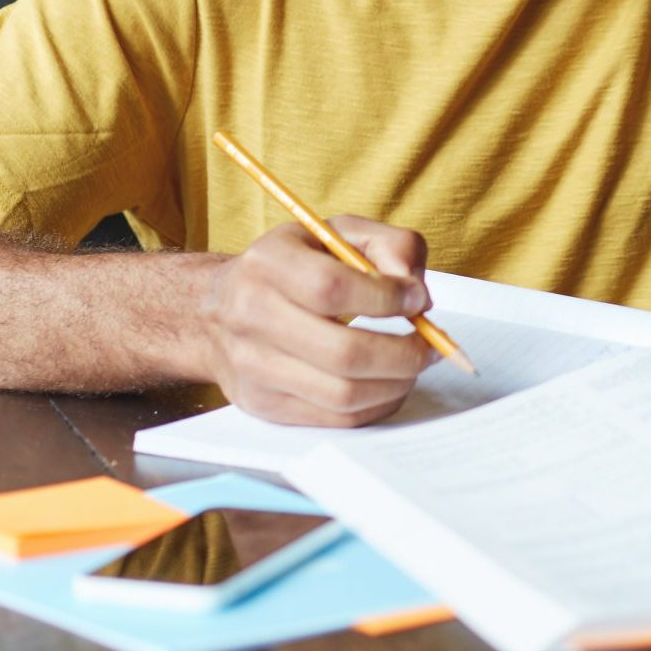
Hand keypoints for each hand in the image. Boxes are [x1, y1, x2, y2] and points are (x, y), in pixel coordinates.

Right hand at [199, 217, 436, 425]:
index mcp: (269, 263)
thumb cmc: (296, 265)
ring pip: (341, 393)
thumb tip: (418, 294)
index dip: (386, 298)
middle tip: (431, 345)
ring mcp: (252, 367)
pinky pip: (334, 418)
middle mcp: (250, 315)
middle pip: (342, 352)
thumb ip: (392, 245)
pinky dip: (376, 405)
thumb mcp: (340, 232)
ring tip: (414, 364)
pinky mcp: (262, 405)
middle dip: (403, 353)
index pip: (332, 288)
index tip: (418, 299)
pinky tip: (390, 383)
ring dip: (395, 383)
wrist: (219, 308)